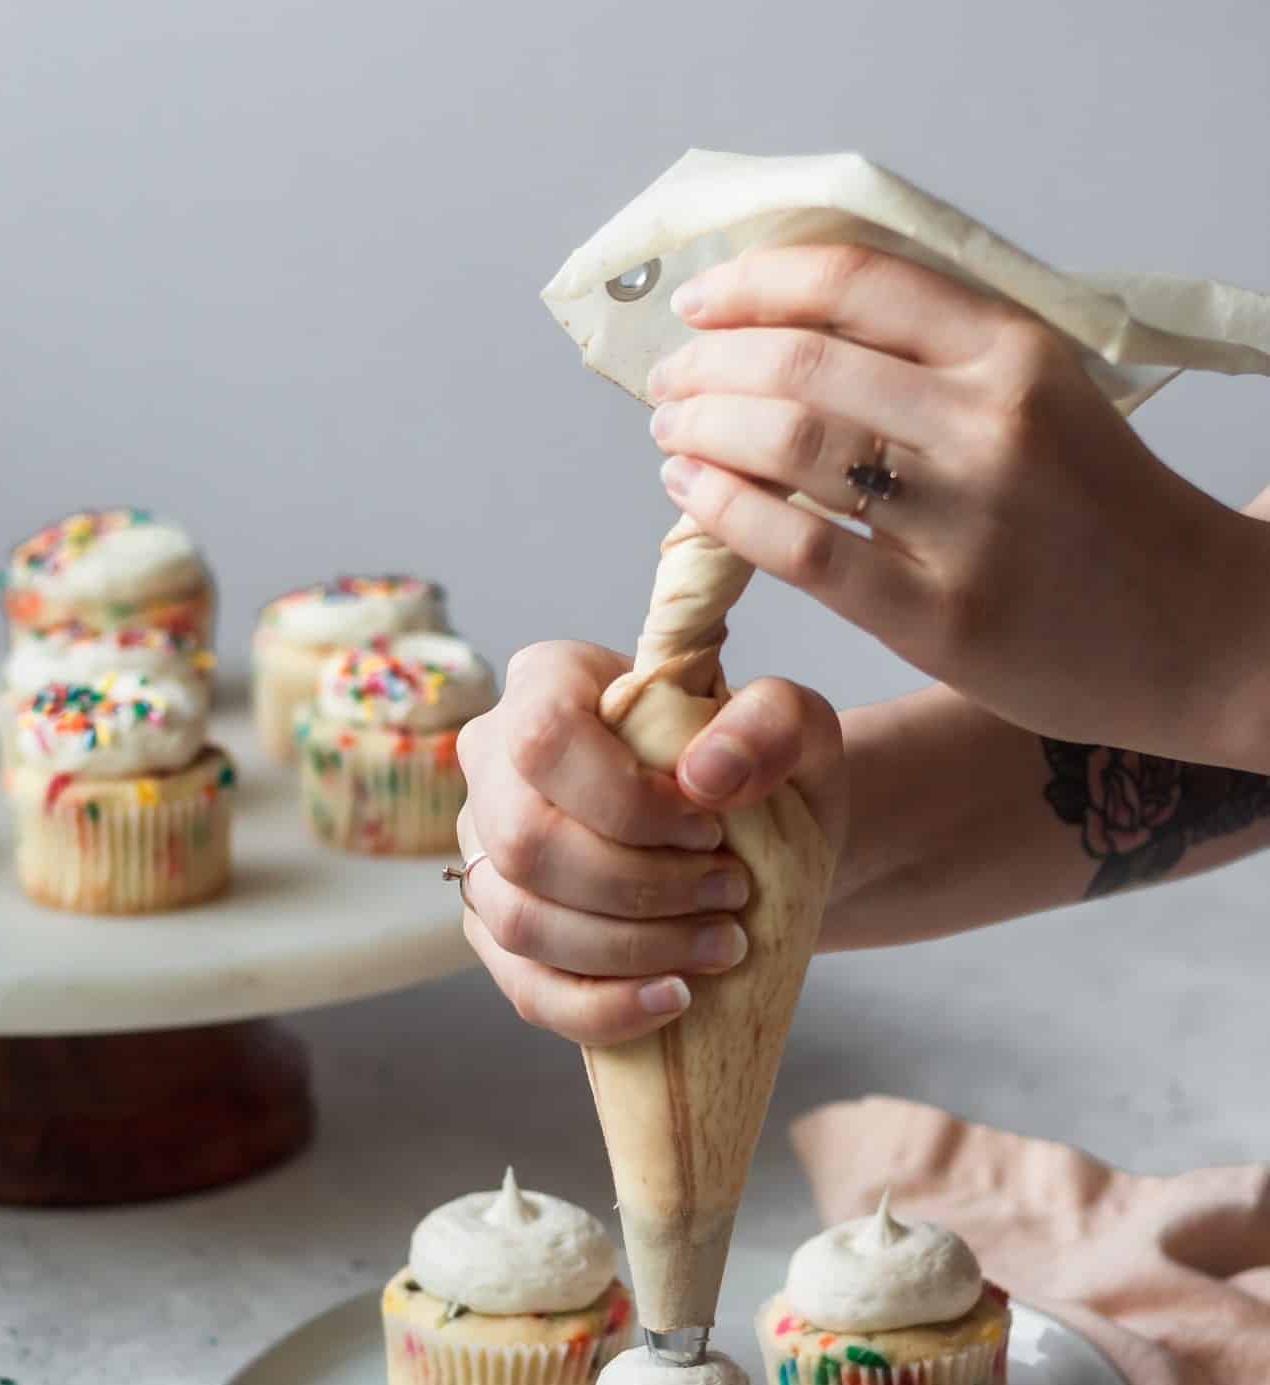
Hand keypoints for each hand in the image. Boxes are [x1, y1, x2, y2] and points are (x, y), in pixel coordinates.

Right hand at [455, 641, 843, 1044]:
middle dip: (640, 887)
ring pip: (520, 922)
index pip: (545, 740)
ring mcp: (486, 855)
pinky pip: (528, 989)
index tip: (711, 828)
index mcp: (547, 685)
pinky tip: (675, 998)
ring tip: (722, 944)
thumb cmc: (756, 769)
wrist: (751, 842)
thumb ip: (769, 722)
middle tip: (730, 892)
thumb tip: (704, 777)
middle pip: (524, 844)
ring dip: (631, 949)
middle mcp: (494, 767)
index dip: (626, 801)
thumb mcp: (793, 726)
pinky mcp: (501, 936)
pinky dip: (604, 1008)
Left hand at [649, 244, 1261, 765]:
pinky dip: (724, 512)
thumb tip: (786, 325)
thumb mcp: (1040, 395)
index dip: (754, 285)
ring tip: (673, 438)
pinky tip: (691, 497)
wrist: (1188, 630)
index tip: (700, 303)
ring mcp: (966, 522)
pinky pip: (801, 548)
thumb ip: (936, 355)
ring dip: (704, 434)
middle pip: (802, 364)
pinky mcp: (940, 614)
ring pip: (790, 448)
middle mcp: (990, 423)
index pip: (853, 282)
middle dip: (708, 369)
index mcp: (1015, 349)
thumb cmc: (1096, 512)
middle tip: (668, 387)